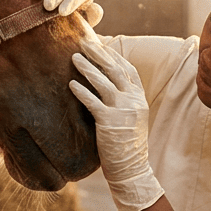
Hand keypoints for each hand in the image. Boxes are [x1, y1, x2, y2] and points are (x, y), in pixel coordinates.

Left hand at [68, 35, 163, 210]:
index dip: (113, 55)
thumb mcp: (132, 117)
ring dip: (87, 67)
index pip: (127, 69)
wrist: (131, 168)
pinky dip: (81, 91)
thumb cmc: (127, 144)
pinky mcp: (109, 122)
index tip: (99, 45)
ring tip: (73, 57)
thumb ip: (123, 100)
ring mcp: (122, 110)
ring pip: (104, 81)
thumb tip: (107, 83)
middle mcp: (133, 100)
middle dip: (99, 53)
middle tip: (84, 42)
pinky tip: (70, 84)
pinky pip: (93, 102)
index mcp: (139, 98)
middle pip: (115, 69)